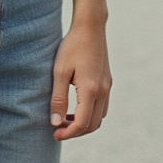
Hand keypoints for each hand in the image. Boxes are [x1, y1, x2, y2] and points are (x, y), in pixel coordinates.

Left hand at [49, 22, 110, 139]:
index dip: (68, 133)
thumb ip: (58, 98)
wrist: (90, 27)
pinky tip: (75, 108)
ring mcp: (108, 87)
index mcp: (91, 90)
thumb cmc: (72, 47)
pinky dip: (90, 114)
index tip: (54, 134)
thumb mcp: (59, 72)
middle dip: (75, 132)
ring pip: (99, 118)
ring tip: (64, 120)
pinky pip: (102, 107)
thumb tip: (55, 122)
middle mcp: (103, 91)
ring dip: (83, 124)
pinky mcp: (108, 82)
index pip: (82, 123)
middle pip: (92, 125)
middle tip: (57, 130)